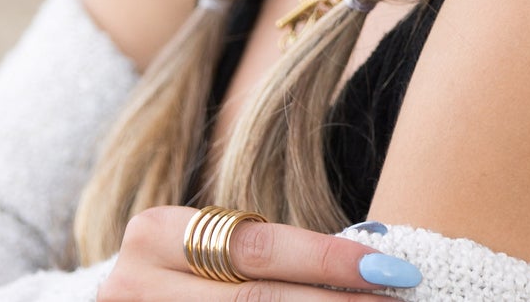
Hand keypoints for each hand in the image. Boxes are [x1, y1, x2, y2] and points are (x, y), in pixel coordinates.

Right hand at [97, 206, 422, 299]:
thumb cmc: (184, 272)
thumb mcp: (209, 247)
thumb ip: (269, 250)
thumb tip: (377, 241)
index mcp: (156, 234)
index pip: (258, 248)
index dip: (326, 258)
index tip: (389, 267)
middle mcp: (135, 283)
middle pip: (256, 301)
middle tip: (394, 300)